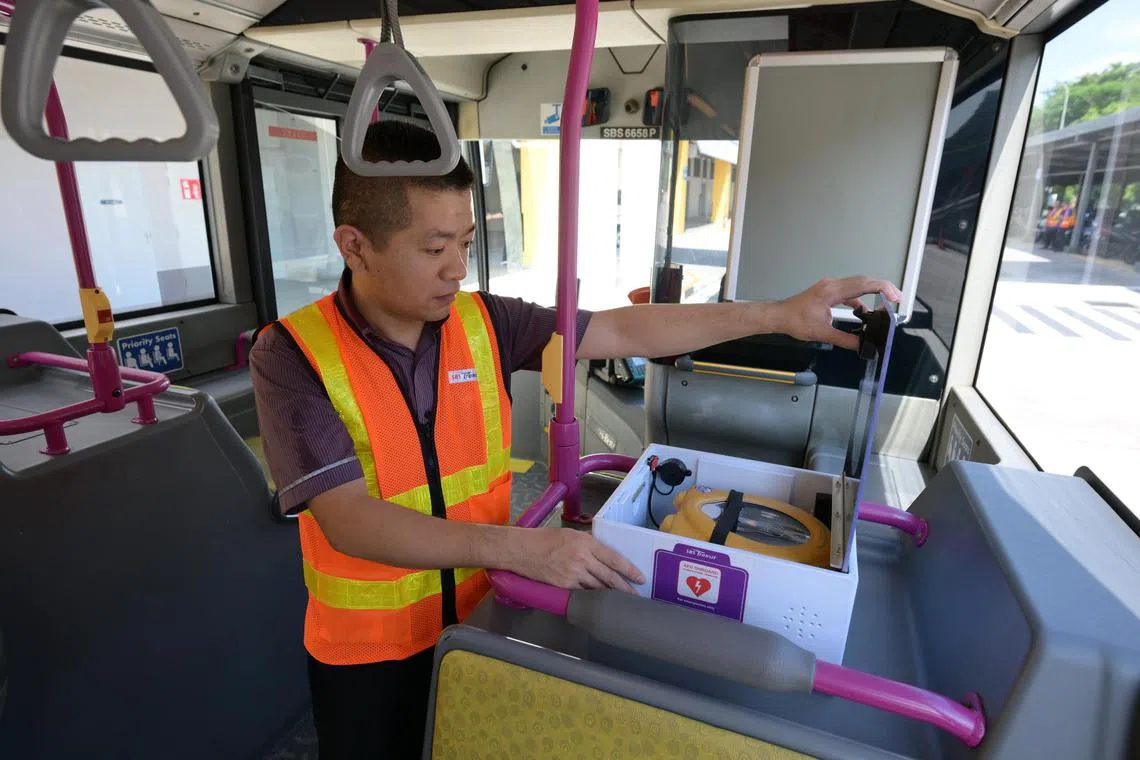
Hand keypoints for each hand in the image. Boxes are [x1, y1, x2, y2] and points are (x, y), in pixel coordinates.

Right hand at [506, 527, 644, 591]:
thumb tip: (601, 550)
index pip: (614, 558)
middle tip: (636, 596)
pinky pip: (582, 594)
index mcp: (586, 542)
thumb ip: (587, 542)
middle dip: (625, 588)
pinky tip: (599, 603)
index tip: (640, 577)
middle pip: (610, 576)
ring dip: (610, 595)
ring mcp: (573, 574)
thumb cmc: (543, 538)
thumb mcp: (569, 534)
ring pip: (598, 588)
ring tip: (621, 601)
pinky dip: (591, 598)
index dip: (629, 570)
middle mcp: (582, 558)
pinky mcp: (563, 586)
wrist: (520, 549)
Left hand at [776, 276, 901, 350]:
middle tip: (897, 300)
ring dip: (872, 293)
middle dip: (883, 288)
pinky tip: (863, 312)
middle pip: (864, 280)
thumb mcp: (822, 333)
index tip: (895, 297)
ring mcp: (830, 286)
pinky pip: (849, 291)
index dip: (883, 289)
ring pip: (857, 285)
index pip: (863, 284)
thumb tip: (862, 345)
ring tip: (885, 305)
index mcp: (832, 291)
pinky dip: (859, 299)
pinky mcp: (828, 291)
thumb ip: (844, 339)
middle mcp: (833, 284)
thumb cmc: (795, 321)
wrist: (779, 316)